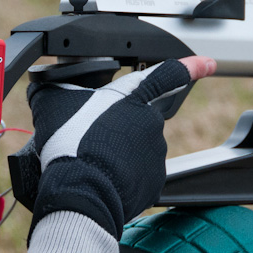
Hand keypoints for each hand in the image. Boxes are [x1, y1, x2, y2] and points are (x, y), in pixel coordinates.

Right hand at [11, 56, 215, 239]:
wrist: (82, 190)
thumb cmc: (71, 143)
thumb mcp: (53, 102)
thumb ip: (55, 86)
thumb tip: (43, 82)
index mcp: (131, 96)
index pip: (167, 73)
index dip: (191, 65)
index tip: (209, 63)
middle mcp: (150, 121)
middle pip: (136, 118)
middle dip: (118, 128)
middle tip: (93, 139)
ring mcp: (155, 151)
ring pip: (137, 147)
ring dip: (119, 152)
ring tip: (95, 160)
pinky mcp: (155, 179)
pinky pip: (140, 174)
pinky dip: (125, 175)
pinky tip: (106, 177)